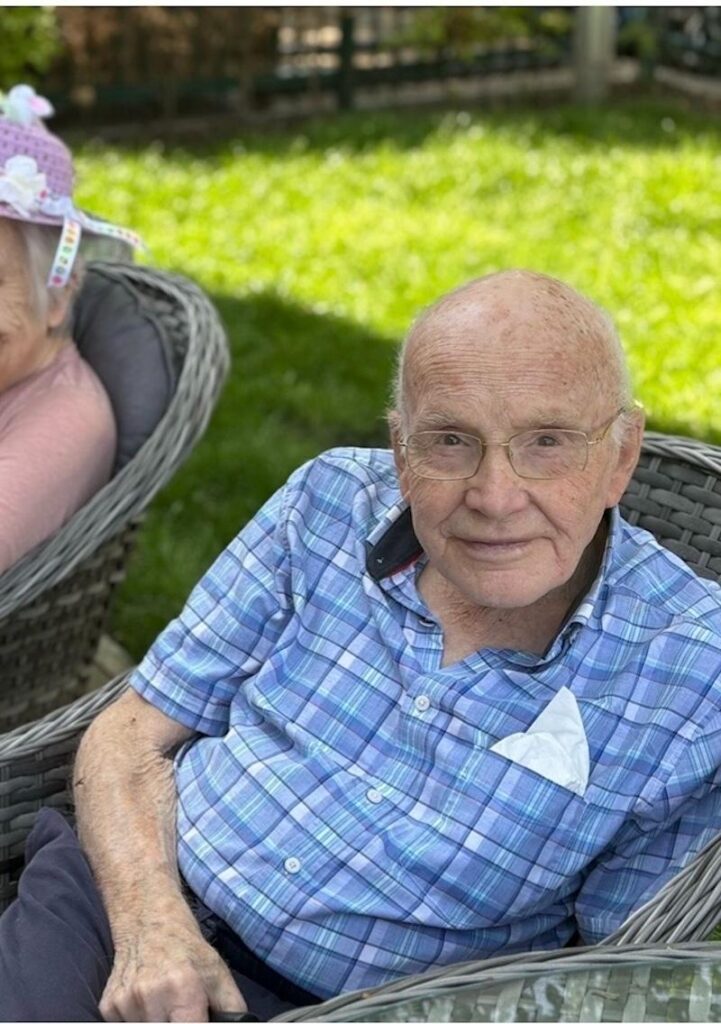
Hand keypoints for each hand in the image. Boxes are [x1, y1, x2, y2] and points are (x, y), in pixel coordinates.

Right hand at [100, 915, 246, 1022]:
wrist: (149, 921)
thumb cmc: (187, 950)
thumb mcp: (219, 975)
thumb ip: (232, 1010)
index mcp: (182, 989)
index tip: (196, 1019)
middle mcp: (150, 997)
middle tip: (182, 1011)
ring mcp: (125, 1004)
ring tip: (165, 1007)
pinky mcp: (108, 1007)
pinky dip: (140, 1021)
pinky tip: (147, 1003)